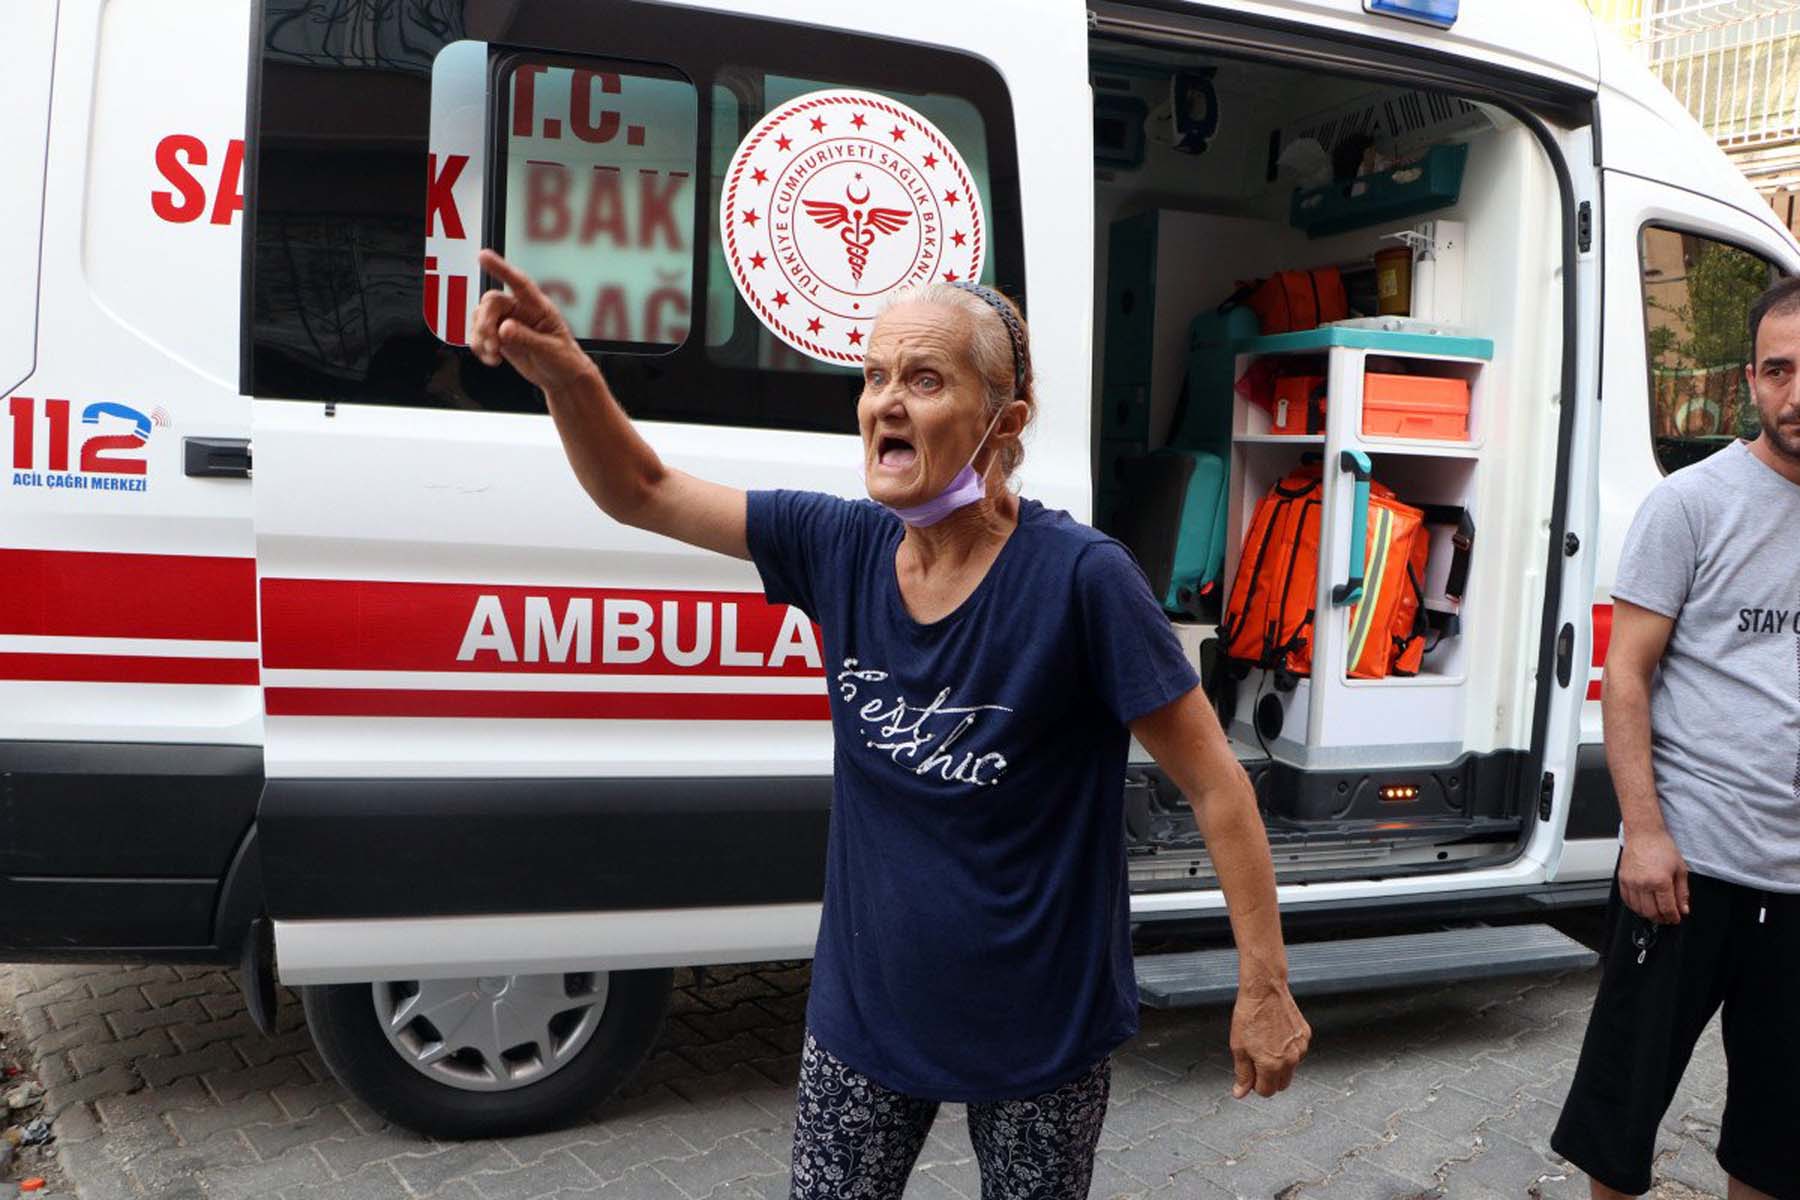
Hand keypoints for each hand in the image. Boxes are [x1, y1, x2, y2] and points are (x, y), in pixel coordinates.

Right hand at [469, 249, 594, 392]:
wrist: (562, 378)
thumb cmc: (564, 360)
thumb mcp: (549, 350)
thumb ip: (526, 338)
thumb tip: (504, 328)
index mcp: (538, 307)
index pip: (519, 283)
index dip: (501, 269)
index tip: (482, 256)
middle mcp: (520, 310)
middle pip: (491, 303)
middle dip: (485, 324)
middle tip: (493, 346)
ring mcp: (508, 323)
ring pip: (480, 318)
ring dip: (481, 338)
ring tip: (494, 356)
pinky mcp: (499, 337)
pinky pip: (479, 335)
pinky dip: (479, 347)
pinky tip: (492, 360)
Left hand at [1230, 981, 1309, 1097]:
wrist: (1264, 990)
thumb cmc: (1249, 1015)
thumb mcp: (1238, 1047)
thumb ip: (1242, 1073)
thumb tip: (1241, 1093)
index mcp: (1271, 1065)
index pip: (1266, 1092)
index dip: (1255, 1085)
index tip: (1250, 1074)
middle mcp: (1290, 1060)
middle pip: (1281, 1085)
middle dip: (1269, 1079)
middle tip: (1256, 1060)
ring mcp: (1300, 1048)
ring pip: (1291, 1069)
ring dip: (1280, 1064)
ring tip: (1266, 1043)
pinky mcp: (1306, 1036)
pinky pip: (1298, 1052)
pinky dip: (1288, 1050)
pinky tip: (1276, 1035)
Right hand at [1619, 826, 1689, 923]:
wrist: (1644, 834)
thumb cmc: (1662, 847)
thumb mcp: (1680, 869)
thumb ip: (1682, 892)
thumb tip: (1683, 908)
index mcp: (1660, 881)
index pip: (1667, 909)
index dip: (1673, 917)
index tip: (1676, 918)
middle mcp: (1643, 883)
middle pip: (1651, 912)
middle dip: (1661, 918)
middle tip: (1667, 917)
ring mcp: (1631, 882)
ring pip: (1638, 909)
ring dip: (1648, 914)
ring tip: (1656, 912)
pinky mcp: (1622, 880)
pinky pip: (1627, 900)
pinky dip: (1635, 906)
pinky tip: (1643, 904)